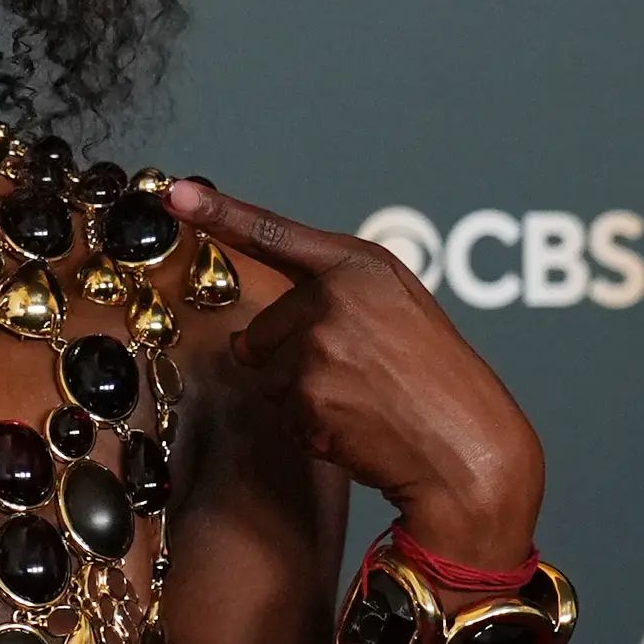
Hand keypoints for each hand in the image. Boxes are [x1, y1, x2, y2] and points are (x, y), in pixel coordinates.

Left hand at [166, 180, 543, 570]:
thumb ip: (329, 300)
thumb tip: (242, 339)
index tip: (172, 193)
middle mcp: (335, 295)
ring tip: (366, 403)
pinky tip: (360, 429)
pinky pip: (283, 414)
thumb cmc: (439, 384)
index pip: (274, 234)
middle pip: (261, 330)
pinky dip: (312, 429)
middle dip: (294, 360)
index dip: (219, 212)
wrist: (470, 450)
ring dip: (305, 398)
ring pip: (270, 376)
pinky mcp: (307, 394)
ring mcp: (319, 344)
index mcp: (361, 265)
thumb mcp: (397, 310)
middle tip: (361, 378)